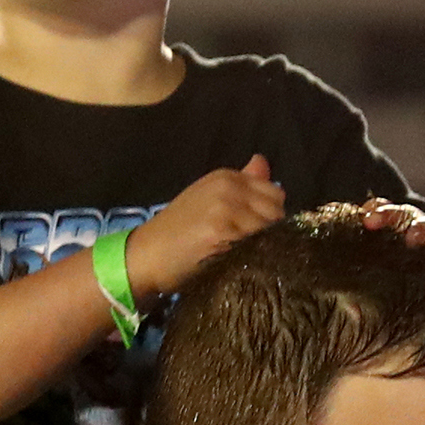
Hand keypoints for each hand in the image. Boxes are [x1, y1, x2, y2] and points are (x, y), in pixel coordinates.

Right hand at [125, 156, 284, 299]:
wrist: (148, 254)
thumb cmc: (178, 229)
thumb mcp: (209, 196)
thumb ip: (242, 182)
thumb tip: (262, 162)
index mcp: (227, 177)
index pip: (275, 194)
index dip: (270, 216)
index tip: (254, 231)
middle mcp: (229, 188)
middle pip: (276, 212)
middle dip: (271, 230)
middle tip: (250, 246)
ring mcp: (226, 209)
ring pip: (270, 230)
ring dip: (264, 246)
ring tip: (243, 255)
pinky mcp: (223, 233)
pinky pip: (257, 246)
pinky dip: (255, 256)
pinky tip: (237, 262)